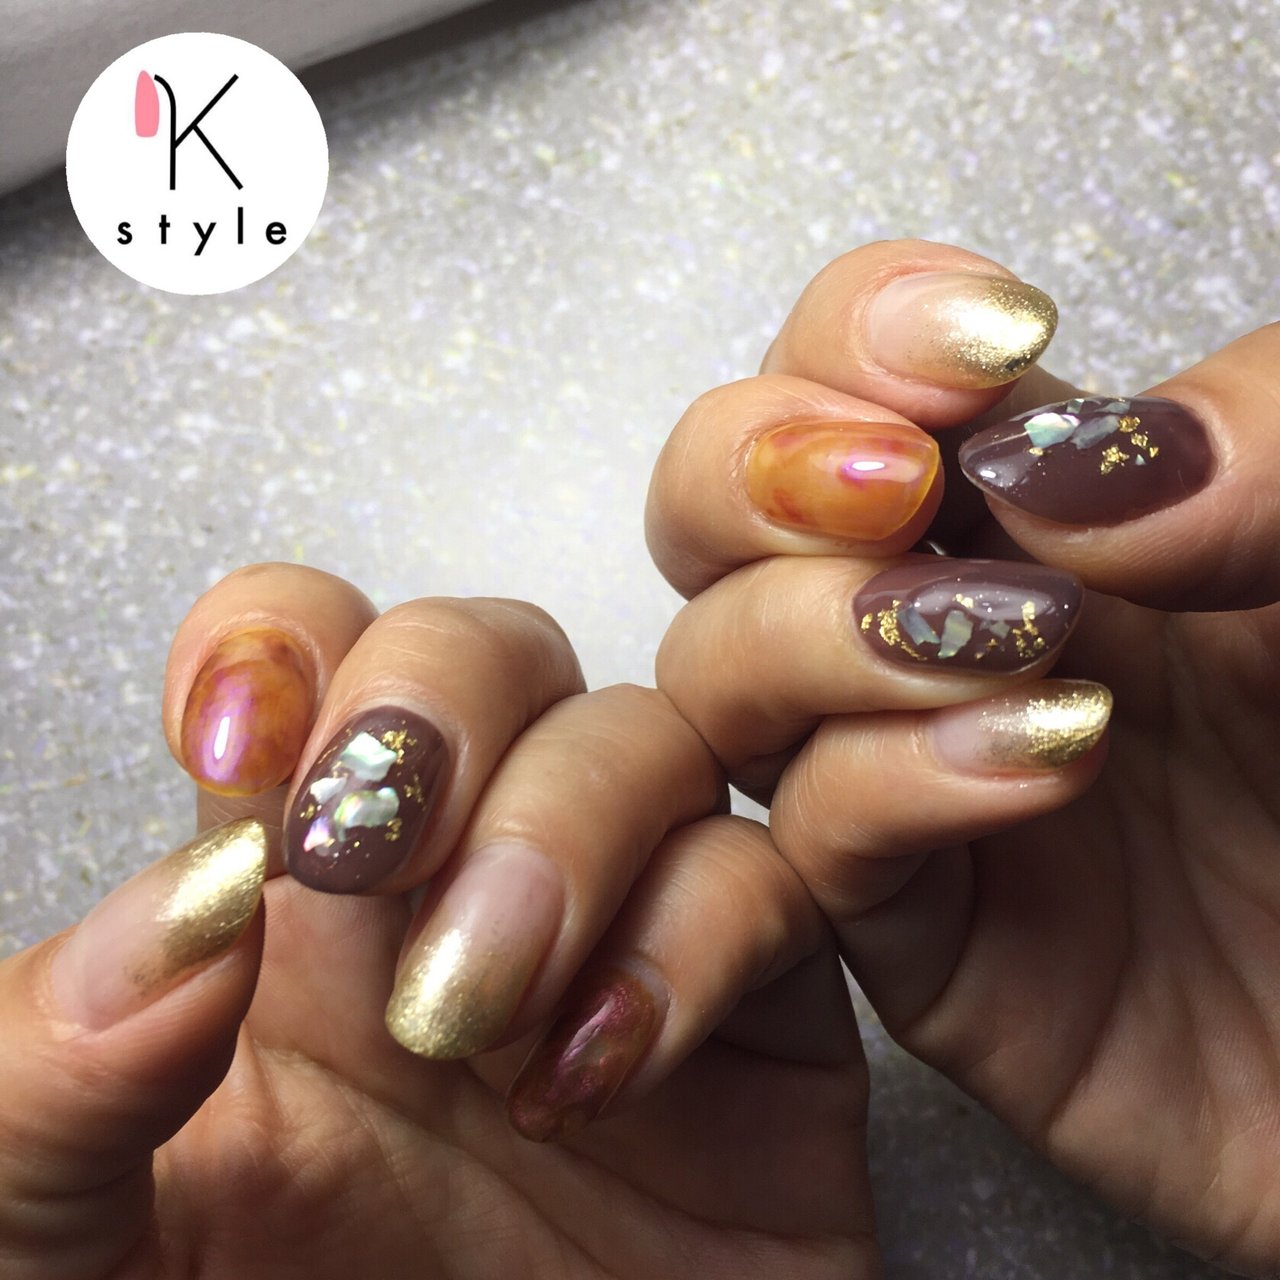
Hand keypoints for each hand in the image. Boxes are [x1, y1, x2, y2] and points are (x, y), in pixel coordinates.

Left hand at [0, 564, 873, 1278]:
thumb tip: (181, 915)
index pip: (311, 648)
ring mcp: (617, 933)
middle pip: (488, 652)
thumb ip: (59, 1071)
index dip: (285, 638)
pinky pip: (766, 883)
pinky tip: (598, 1078)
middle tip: (366, 851)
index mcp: (295, 895)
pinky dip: (695, 941)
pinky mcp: (752, 1022)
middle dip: (438, 704)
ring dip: (563, 829)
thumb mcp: (70, 1244)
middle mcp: (462, 879)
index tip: (243, 748)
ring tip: (478, 1010)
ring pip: (641, 737)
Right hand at [647, 239, 1279, 1273]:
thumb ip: (1265, 442)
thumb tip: (1042, 471)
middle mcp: (954, 630)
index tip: (974, 352)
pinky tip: (1037, 762)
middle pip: (715, 514)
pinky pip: (814, 848)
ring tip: (1009, 638)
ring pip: (717, 677)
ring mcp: (924, 784)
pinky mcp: (937, 946)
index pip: (849, 372)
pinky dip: (881, 785)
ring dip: (805, 631)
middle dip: (749, 471)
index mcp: (1055, 506)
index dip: (854, 334)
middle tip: (894, 485)